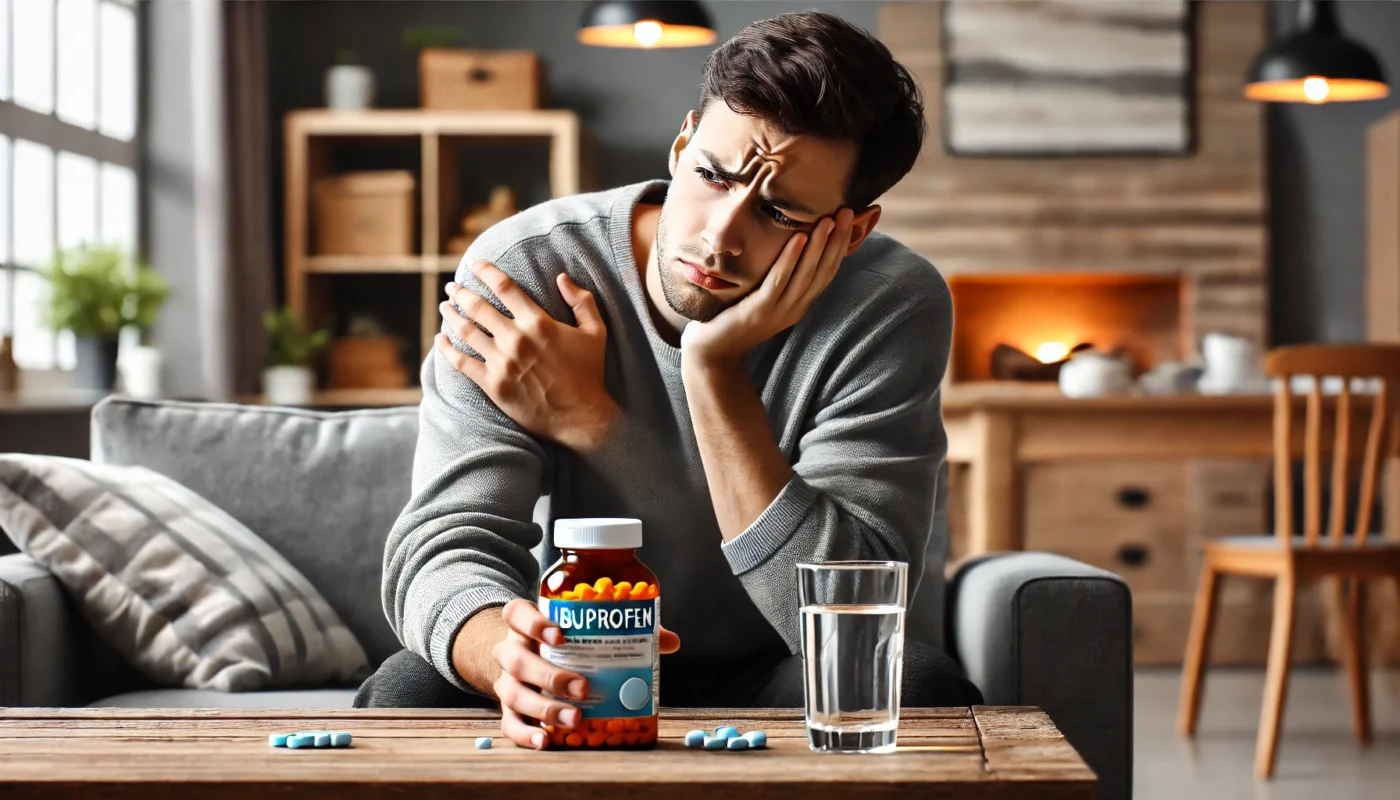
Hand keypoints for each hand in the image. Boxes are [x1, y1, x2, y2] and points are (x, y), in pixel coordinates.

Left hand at [437, 261, 618, 452]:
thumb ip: (582, 300)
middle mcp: (516, 339)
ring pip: (465, 331)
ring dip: (451, 315)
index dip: (485, 271)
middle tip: (452, 287)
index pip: (504, 286)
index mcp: (539, 322)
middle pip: (478, 306)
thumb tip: (562, 277)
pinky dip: (446, 349)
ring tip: (445, 307)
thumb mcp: (595, 331)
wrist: (581, 417)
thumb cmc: (589, 373)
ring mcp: (502, 362)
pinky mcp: (493, 384)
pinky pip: (461, 362)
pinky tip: (440, 340)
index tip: (474, 264)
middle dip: (461, 292)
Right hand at [493, 598, 680, 749]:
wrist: (524, 661)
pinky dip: (526, 734)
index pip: (517, 614)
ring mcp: (506, 682)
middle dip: (550, 675)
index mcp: (526, 625)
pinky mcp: (508, 711)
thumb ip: (623, 632)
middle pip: (517, 659)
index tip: (561, 634)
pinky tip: (546, 740)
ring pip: (513, 694)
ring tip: (575, 718)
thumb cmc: (563, 645)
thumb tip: (670, 641)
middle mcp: (511, 651)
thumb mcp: (582, 631)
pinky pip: (509, 724)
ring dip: (545, 707)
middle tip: (583, 688)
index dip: (534, 623)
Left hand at [680, 207, 854, 365]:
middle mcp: (794, 309)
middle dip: (836, 241)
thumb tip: (788, 245)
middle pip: (822, 271)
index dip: (840, 246)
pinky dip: (790, 259)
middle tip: (845, 213)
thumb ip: (779, 279)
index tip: (847, 220)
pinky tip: (799, 238)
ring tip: (827, 221)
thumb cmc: (733, 318)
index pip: (827, 272)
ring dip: (819, 246)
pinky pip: (778, 281)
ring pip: (805, 275)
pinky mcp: (759, 311)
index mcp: (799, 304)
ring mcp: (778, 311)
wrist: (712, 352)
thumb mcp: (764, 297)